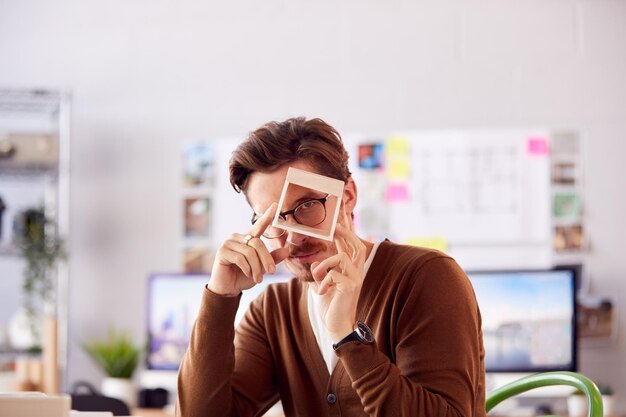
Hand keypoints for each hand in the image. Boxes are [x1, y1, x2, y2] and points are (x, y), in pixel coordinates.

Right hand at [208, 202, 288, 296]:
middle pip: (258, 243)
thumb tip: (287, 250)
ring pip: (250, 252)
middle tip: (271, 272)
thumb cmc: (244, 276)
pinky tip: (248, 274)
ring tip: (258, 278)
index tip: (275, 206)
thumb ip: (272, 259)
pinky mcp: (222, 251)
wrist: (229, 287)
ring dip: (257, 268)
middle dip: (267, 259)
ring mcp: (229, 242)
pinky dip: (247, 268)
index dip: (267, 216)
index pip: (259, 225)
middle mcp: (238, 237)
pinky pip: (240, 258)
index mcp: (249, 238)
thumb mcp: (262, 268)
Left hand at [310, 221, 367, 341]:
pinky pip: (333, 274)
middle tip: (333, 224)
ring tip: (318, 279)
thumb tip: (315, 262)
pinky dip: (322, 282)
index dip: (346, 229)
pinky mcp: (351, 286)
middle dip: (344, 232)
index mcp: (350, 269)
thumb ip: (319, 271)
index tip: (340, 214)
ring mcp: (356, 278)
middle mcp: (357, 271)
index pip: (350, 244)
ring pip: (340, 257)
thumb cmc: (330, 306)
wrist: (336, 326)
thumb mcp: (321, 284)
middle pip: (355, 244)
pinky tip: (321, 293)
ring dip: (323, 266)